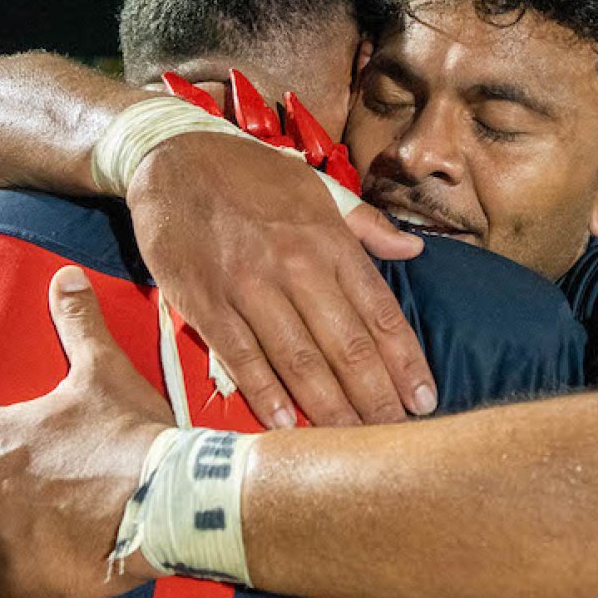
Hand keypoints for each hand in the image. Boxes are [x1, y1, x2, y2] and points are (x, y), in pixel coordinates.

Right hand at [127, 132, 436, 428]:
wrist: (173, 155)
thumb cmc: (251, 175)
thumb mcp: (315, 187)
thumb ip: (365, 225)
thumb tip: (413, 252)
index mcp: (329, 240)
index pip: (380, 312)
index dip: (406, 362)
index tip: (424, 400)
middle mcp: (296, 265)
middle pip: (347, 345)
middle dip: (376, 398)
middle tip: (395, 438)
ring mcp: (248, 285)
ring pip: (298, 359)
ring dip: (329, 408)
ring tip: (352, 442)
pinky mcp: (204, 300)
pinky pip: (240, 357)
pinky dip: (265, 394)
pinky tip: (286, 426)